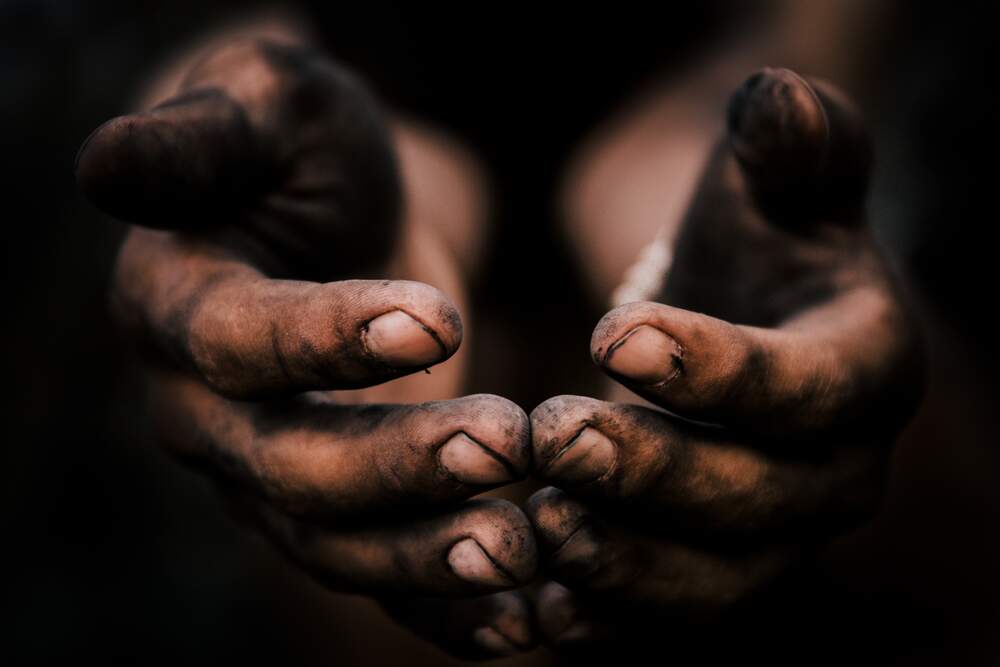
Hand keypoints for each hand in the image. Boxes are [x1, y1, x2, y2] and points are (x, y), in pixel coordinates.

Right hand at [77, 38, 536, 658]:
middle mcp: (208, 410)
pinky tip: (519, 620)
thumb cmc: (301, 145)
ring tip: (522, 552)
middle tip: (509, 444)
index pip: (238, 339)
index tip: (441, 319)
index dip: (327, 339)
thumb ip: (195, 139)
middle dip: (399, 465)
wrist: (333, 207)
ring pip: (333, 540)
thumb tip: (103, 163)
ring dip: (425, 556)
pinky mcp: (338, 502)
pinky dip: (440, 608)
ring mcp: (268, 470)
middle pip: (288, 465)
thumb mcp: (263, 107)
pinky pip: (379, 572)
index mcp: (176, 306)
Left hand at [526, 68, 924, 647]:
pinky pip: (662, 622)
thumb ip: (790, 141)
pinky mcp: (709, 573)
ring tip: (536, 526)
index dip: (720, 369)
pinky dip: (602, 624)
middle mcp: (835, 472)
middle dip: (653, 477)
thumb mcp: (774, 178)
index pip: (810, 386)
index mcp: (866, 370)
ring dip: (622, 567)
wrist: (720, 321)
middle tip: (553, 436)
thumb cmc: (747, 238)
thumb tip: (781, 96)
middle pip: (759, 503)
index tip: (614, 334)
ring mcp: (774, 538)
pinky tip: (531, 610)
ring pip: (712, 586)